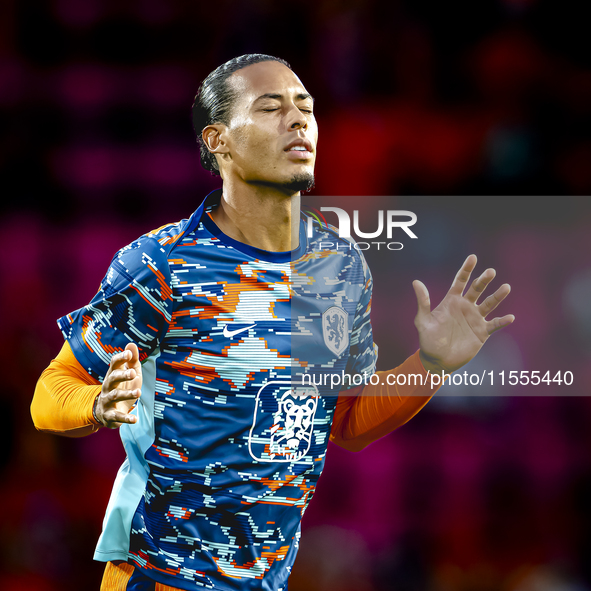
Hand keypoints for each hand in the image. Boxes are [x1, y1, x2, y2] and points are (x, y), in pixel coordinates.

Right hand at [95, 343, 141, 427]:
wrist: (108, 412)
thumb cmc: (122, 388)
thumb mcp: (130, 374)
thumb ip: (132, 361)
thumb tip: (131, 344)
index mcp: (113, 375)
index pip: (113, 364)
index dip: (120, 358)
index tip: (129, 354)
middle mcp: (107, 387)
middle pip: (112, 379)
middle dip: (122, 375)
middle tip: (134, 373)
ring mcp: (107, 401)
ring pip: (115, 396)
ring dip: (127, 394)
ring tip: (139, 393)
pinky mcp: (110, 416)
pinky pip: (117, 417)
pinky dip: (126, 418)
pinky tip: (135, 419)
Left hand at [413, 254, 514, 373]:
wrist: (437, 360)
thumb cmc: (428, 339)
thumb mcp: (423, 320)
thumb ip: (423, 302)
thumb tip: (415, 282)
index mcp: (451, 301)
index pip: (460, 281)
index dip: (466, 269)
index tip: (473, 257)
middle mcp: (465, 306)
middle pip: (477, 289)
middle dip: (484, 280)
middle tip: (490, 271)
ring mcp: (475, 318)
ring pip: (489, 304)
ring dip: (497, 296)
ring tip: (506, 287)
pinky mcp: (482, 332)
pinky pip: (494, 325)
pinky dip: (502, 321)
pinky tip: (510, 317)